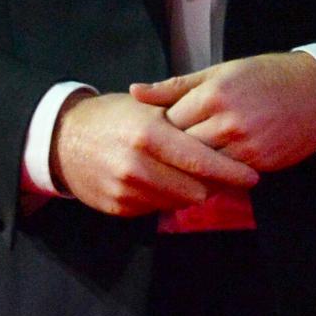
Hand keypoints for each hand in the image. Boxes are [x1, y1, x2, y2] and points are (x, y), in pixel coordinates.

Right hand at [49, 92, 259, 216]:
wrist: (63, 137)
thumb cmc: (111, 116)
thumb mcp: (143, 107)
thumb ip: (181, 119)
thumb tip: (222, 133)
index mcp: (148, 134)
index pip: (203, 162)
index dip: (232, 171)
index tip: (252, 175)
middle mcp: (139, 165)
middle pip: (197, 190)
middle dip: (212, 184)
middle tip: (219, 175)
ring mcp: (128, 190)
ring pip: (180, 203)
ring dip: (189, 192)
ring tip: (186, 175)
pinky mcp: (120, 208)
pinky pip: (157, 209)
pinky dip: (165, 197)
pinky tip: (159, 180)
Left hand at [129, 52, 315, 172]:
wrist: (314, 92)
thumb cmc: (260, 76)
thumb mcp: (216, 72)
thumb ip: (174, 86)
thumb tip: (134, 91)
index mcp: (213, 94)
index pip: (170, 121)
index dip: (160, 128)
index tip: (155, 130)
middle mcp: (228, 122)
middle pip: (184, 147)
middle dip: (172, 151)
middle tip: (163, 152)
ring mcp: (246, 146)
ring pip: (204, 167)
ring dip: (192, 168)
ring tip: (182, 166)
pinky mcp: (261, 164)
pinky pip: (227, 178)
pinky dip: (215, 177)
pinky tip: (209, 172)